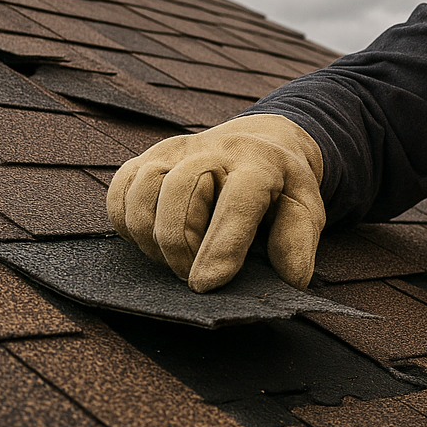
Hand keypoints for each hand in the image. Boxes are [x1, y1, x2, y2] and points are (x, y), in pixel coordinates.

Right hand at [107, 114, 325, 292]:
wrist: (263, 142)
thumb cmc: (282, 186)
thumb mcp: (306, 207)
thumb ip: (298, 240)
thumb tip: (291, 280)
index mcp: (260, 164)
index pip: (237, 201)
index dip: (221, 245)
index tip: (206, 284)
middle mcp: (215, 150)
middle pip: (180, 191)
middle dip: (180, 245)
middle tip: (192, 278)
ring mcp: (178, 150)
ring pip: (144, 190)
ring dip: (152, 236)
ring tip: (177, 260)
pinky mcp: (150, 157)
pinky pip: (121, 190)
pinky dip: (127, 223)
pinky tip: (152, 241)